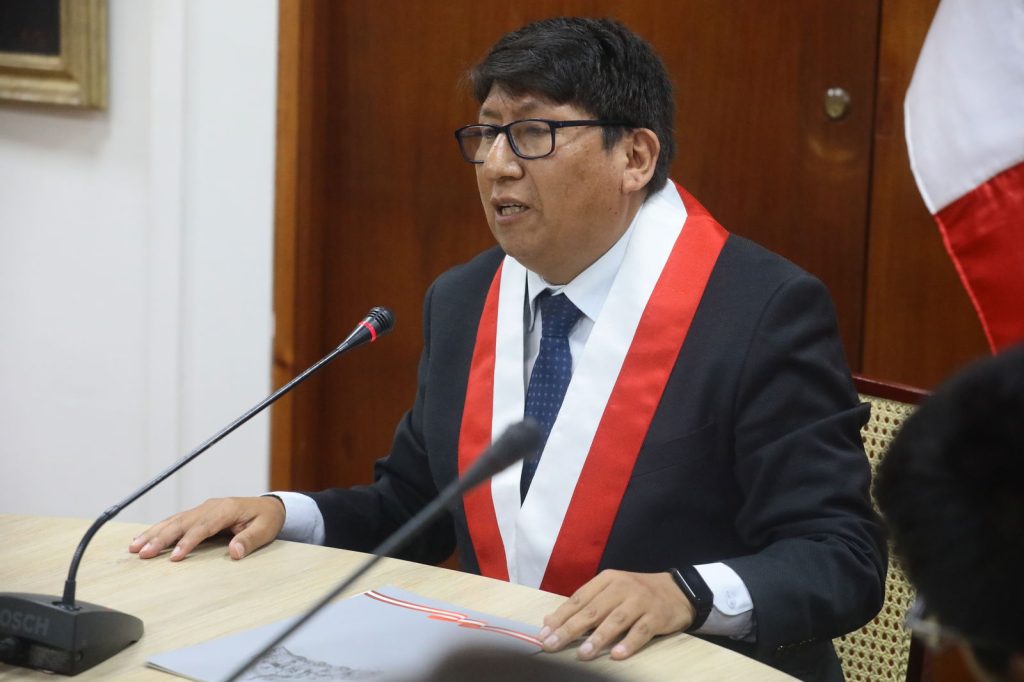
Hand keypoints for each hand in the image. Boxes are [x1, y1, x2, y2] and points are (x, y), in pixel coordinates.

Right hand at [128, 496, 285, 560]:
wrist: (269, 506)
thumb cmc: (267, 519)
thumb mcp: (265, 530)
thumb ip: (250, 540)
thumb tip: (235, 552)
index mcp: (226, 509)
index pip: (203, 527)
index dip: (188, 542)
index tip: (175, 557)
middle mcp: (211, 507)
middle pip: (182, 523)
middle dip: (161, 538)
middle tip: (142, 554)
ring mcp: (203, 509)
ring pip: (174, 521)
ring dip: (153, 534)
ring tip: (134, 548)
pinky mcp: (199, 514)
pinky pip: (176, 521)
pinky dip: (159, 529)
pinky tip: (144, 539)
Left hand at [539, 570, 694, 660]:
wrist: (678, 590)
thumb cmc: (637, 594)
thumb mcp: (610, 591)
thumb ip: (585, 604)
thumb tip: (550, 621)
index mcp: (606, 580)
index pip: (578, 599)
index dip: (560, 617)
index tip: (544, 634)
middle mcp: (622, 587)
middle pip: (593, 610)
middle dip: (570, 629)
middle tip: (553, 644)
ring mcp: (640, 601)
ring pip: (616, 620)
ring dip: (598, 638)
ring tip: (583, 654)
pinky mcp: (657, 615)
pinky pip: (641, 631)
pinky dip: (629, 643)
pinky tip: (617, 655)